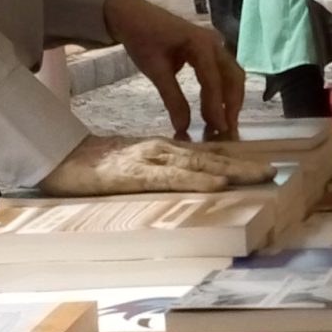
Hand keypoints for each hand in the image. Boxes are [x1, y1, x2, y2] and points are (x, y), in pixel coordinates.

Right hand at [37, 134, 270, 197]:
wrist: (56, 160)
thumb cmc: (94, 166)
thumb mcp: (133, 168)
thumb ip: (158, 171)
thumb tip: (187, 182)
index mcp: (162, 149)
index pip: (206, 153)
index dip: (236, 159)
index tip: (263, 167)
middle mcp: (161, 149)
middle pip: (210, 156)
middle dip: (244, 164)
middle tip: (275, 172)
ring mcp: (148, 160)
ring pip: (198, 163)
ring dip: (232, 169)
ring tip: (260, 175)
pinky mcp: (134, 174)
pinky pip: (171, 177)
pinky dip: (197, 179)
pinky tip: (218, 183)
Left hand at [103, 0, 242, 139]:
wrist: (133, 15)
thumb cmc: (142, 38)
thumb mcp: (155, 69)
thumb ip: (172, 98)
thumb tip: (183, 129)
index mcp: (200, 44)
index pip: (213, 80)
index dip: (216, 107)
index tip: (219, 129)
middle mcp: (213, 43)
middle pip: (233, 78)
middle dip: (231, 105)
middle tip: (226, 132)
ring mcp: (214, 46)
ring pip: (232, 76)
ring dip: (229, 100)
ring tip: (221, 125)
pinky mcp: (209, 51)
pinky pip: (223, 73)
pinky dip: (222, 92)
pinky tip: (214, 110)